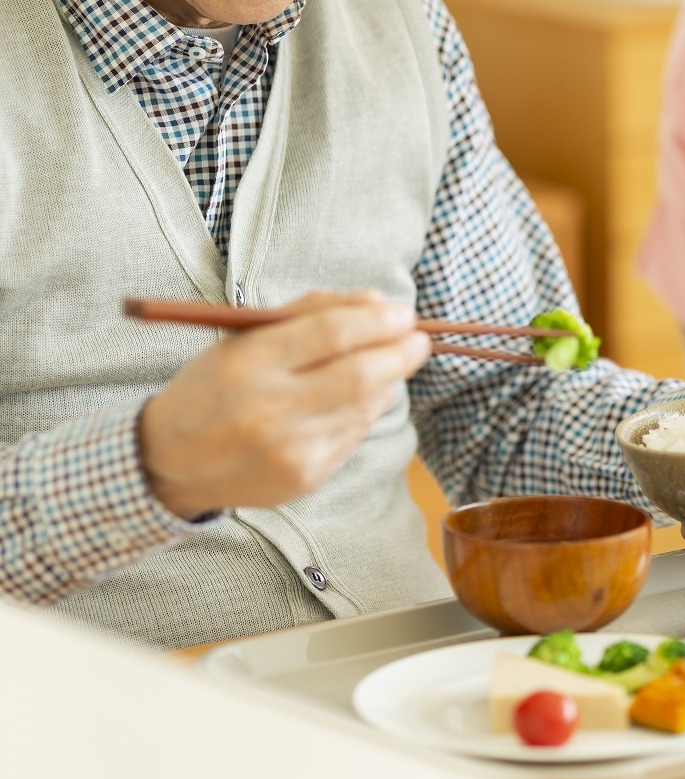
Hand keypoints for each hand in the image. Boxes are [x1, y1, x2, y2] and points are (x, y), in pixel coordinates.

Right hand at [137, 291, 430, 520]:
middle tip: (419, 338)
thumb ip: (310, 312)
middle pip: (361, 375)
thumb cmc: (214, 386)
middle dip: (402, 352)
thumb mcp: (244, 337)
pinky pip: (355, 434)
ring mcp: (290, 450)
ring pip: (366, 406)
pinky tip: (364, 396)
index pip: (332, 333)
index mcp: (247, 363)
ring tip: (391, 362)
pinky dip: (369, 409)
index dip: (379, 320)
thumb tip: (379, 301)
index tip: (403, 312)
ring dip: (389, 379)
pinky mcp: (306, 477)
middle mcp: (269, 410)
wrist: (171, 461)